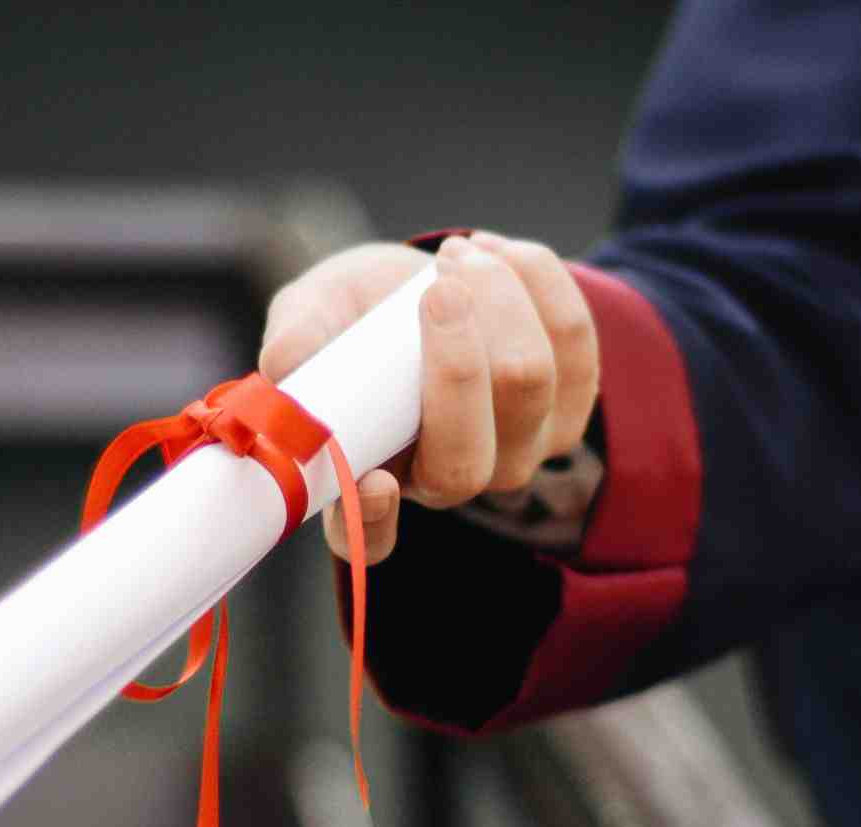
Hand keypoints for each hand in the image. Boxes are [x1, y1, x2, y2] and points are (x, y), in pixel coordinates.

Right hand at [258, 233, 599, 564]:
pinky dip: (538, 281)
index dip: (375, 522)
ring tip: (455, 255)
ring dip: (498, 299)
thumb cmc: (357, 312)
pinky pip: (575, 342)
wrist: (424, 282)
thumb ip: (298, 338)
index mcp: (372, 479)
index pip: (371, 538)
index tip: (374, 482)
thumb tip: (285, 363)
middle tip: (436, 285)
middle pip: (468, 456)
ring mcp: (518, 451)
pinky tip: (496, 253)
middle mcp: (449, 481)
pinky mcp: (570, 405)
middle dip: (457, 360)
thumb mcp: (312, 313)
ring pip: (529, 384)